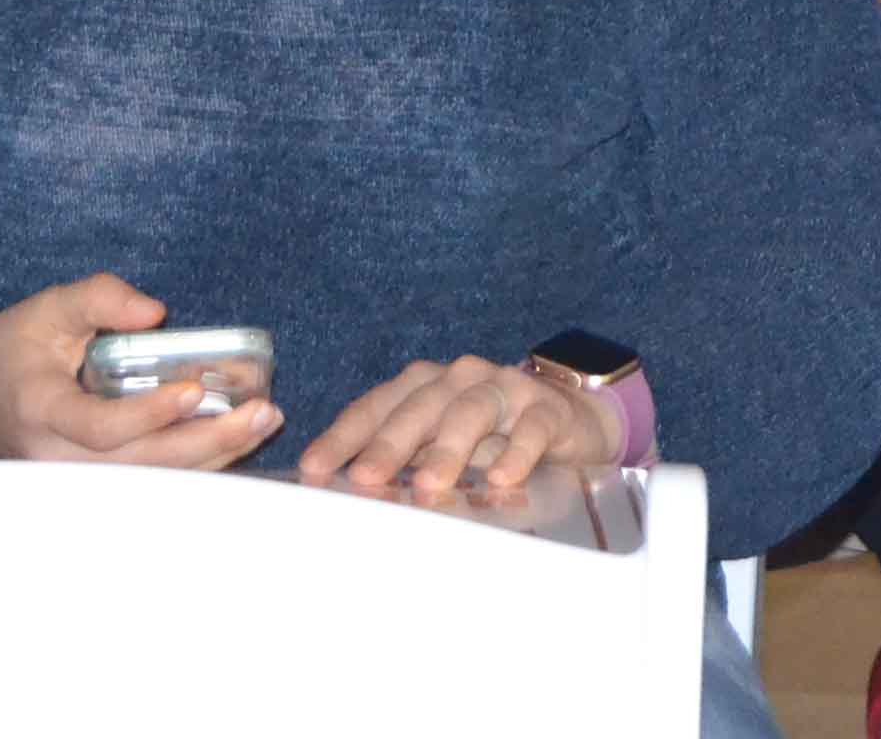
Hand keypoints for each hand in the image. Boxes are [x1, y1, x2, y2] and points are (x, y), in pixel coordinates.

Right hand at [0, 274, 281, 468]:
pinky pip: (153, 480)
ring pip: (154, 480)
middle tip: (262, 412)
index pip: (99, 427)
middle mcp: (60, 458)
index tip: (194, 390)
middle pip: (142, 465)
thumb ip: (100, 297)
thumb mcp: (50, 306)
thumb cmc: (18, 346)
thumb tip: (156, 312)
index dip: (148, 415)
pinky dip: (198, 463)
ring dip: (215, 456)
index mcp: (43, 411)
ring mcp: (79, 480)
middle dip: (208, 442)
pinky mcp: (97, 484)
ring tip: (265, 421)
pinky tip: (240, 438)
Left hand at [299, 355, 625, 508]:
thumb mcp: (438, 447)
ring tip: (430, 486)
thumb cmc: (488, 439)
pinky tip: (503, 479)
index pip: (374, 407)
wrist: (567, 420)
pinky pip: (531, 427)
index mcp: (421, 387)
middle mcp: (457, 379)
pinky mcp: (547, 409)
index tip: (313, 471)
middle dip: (388, 445)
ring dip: (448, 448)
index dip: (343, 438)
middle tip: (365, 481)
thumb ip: (400, 464)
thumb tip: (343, 502)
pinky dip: (517, 451)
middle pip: (418, 407)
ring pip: (470, 411)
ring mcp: (504, 389)